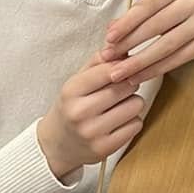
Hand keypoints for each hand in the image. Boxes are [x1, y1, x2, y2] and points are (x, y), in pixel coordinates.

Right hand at [38, 55, 146, 181]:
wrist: (56, 144)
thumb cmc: (72, 106)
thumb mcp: (77, 80)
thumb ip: (99, 61)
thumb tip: (121, 44)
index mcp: (71, 91)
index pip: (109, 70)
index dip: (122, 67)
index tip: (124, 68)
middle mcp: (79, 112)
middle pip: (127, 86)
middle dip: (129, 85)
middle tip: (120, 89)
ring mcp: (92, 133)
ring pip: (136, 105)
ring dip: (132, 104)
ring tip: (118, 107)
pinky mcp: (104, 149)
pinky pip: (137, 125)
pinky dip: (132, 122)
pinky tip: (118, 122)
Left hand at [103, 0, 193, 83]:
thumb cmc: (186, 11)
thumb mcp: (165, 3)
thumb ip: (140, 14)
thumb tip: (112, 30)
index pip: (148, 5)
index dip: (126, 22)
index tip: (109, 37)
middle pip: (155, 26)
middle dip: (129, 44)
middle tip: (110, 57)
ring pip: (165, 46)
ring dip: (139, 62)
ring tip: (120, 72)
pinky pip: (176, 59)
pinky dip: (155, 69)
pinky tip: (140, 75)